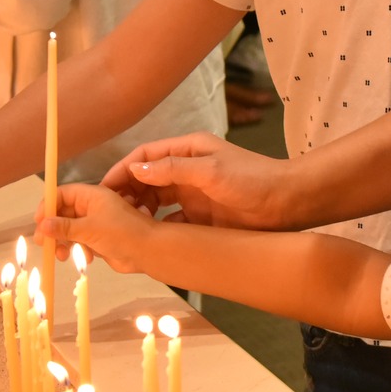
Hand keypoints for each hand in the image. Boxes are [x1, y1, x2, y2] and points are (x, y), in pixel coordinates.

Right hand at [39, 183, 158, 273]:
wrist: (147, 252)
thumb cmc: (121, 233)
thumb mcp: (89, 228)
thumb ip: (64, 227)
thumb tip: (41, 225)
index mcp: (92, 196)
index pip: (62, 194)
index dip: (48, 205)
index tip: (38, 221)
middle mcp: (92, 207)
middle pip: (63, 213)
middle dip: (52, 228)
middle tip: (42, 243)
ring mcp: (96, 224)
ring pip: (69, 230)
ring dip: (62, 242)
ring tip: (61, 255)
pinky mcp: (99, 239)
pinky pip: (80, 242)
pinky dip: (77, 249)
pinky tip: (85, 258)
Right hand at [100, 133, 292, 228]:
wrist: (289, 203)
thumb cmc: (254, 180)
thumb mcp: (211, 171)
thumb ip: (173, 169)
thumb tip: (135, 169)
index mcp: (187, 150)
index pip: (144, 157)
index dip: (121, 171)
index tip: (101, 190)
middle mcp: (186, 170)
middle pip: (145, 180)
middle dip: (124, 194)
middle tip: (106, 215)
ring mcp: (192, 194)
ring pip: (154, 202)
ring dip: (137, 212)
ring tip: (122, 228)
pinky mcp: (200, 217)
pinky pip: (170, 222)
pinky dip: (156, 229)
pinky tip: (145, 241)